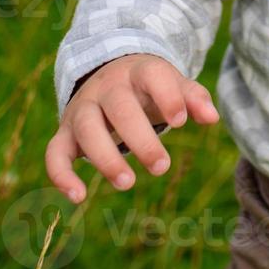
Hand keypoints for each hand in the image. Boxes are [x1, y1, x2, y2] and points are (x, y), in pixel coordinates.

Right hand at [45, 53, 219, 202]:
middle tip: (162, 167)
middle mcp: (108, 87)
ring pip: (87, 128)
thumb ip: (193, 98)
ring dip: (105, 157)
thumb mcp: (172, 85)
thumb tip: (212, 118)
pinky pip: (55, 151)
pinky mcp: (65, 131)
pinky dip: (61, 174)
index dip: (166, 96)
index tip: (180, 122)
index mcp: (139, 71)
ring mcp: (83, 108)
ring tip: (127, 183)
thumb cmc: (149, 86)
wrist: (107, 73)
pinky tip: (78, 197)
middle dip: (140, 138)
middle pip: (119, 107)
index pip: (151, 75)